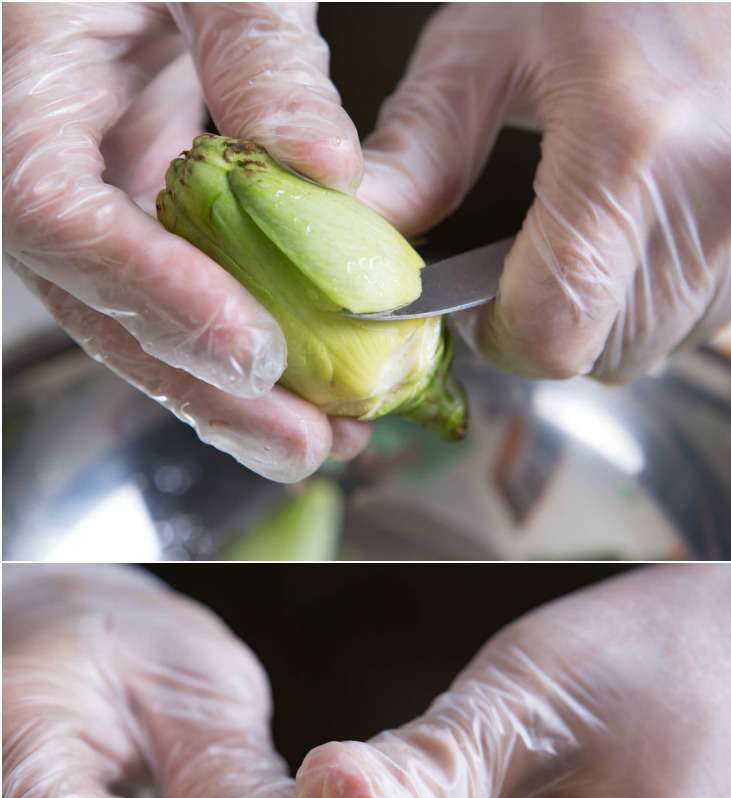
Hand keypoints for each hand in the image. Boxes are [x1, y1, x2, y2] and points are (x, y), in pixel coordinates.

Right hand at [2, 2, 370, 480]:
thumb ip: (259, 45)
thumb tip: (323, 166)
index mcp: (19, 70)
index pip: (53, 211)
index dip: (150, 291)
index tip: (248, 350)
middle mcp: (31, 140)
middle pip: (89, 293)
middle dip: (197, 381)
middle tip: (300, 442)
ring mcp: (78, 168)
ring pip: (126, 307)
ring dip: (220, 386)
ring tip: (320, 442)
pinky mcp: (126, 182)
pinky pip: (166, 278)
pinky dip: (229, 336)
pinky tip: (302, 387)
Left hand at [356, 2, 730, 383]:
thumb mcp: (484, 42)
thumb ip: (420, 146)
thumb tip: (362, 230)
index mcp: (624, 145)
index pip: (556, 328)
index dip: (498, 336)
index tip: (470, 302)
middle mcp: (697, 199)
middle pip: (600, 353)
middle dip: (542, 327)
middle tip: (511, 262)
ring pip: (645, 349)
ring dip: (592, 323)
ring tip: (566, 242)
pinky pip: (686, 324)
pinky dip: (640, 307)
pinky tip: (616, 242)